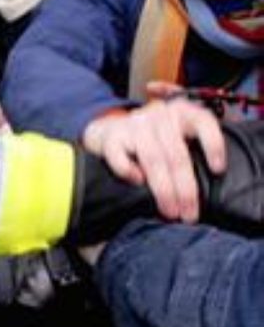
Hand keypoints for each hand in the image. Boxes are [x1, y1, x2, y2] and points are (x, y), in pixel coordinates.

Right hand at [82, 98, 227, 221]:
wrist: (109, 130)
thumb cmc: (153, 140)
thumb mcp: (177, 135)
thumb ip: (193, 150)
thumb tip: (210, 185)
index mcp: (181, 112)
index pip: (202, 121)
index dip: (213, 145)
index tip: (217, 170)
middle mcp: (158, 115)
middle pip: (176, 154)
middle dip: (185, 188)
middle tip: (189, 214)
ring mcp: (133, 124)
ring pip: (152, 159)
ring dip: (163, 189)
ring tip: (170, 211)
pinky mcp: (111, 136)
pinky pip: (120, 156)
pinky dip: (128, 170)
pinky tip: (137, 182)